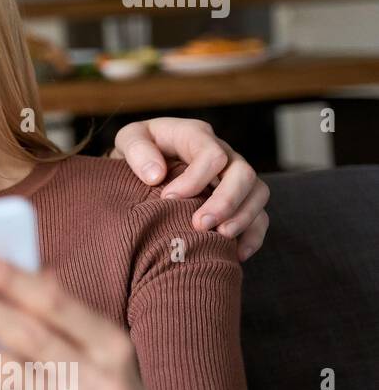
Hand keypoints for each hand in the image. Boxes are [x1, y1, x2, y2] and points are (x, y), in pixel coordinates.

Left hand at [111, 117, 268, 259]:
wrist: (141, 167)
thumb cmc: (137, 152)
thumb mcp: (129, 139)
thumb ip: (136, 150)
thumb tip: (155, 176)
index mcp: (196, 135)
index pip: (212, 154)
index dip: (195, 179)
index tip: (168, 199)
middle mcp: (223, 153)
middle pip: (243, 173)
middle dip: (225, 202)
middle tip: (199, 225)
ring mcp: (234, 177)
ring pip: (258, 193)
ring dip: (243, 218)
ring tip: (219, 238)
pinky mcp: (239, 200)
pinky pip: (260, 217)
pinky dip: (253, 236)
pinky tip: (237, 254)